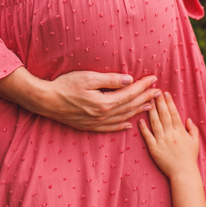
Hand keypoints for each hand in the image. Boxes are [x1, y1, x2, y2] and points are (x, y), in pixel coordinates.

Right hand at [0, 68, 159, 131]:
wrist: (46, 101)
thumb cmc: (65, 86)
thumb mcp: (88, 77)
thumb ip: (110, 80)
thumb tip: (129, 80)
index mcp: (105, 102)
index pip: (130, 93)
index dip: (143, 86)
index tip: (154, 79)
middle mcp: (103, 115)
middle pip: (130, 106)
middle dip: (146, 98)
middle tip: (159, 92)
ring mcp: (96, 122)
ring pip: (123, 118)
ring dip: (137, 111)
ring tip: (149, 106)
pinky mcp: (89, 126)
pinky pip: (110, 128)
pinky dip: (121, 126)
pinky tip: (128, 125)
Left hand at [140, 92, 200, 177]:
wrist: (183, 173)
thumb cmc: (189, 157)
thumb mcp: (195, 142)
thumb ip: (192, 129)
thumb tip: (187, 118)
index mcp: (180, 132)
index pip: (174, 114)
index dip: (169, 103)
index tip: (165, 93)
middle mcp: (170, 134)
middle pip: (164, 115)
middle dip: (159, 102)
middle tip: (155, 91)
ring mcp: (161, 141)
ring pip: (155, 123)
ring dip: (151, 111)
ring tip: (147, 100)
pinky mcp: (154, 149)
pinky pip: (148, 136)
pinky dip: (143, 128)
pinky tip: (139, 120)